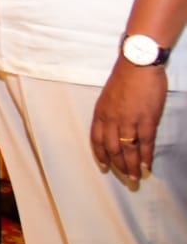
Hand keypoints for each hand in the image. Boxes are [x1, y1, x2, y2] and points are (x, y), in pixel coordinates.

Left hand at [91, 59, 166, 187]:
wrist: (137, 64)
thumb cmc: (125, 78)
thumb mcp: (108, 96)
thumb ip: (110, 113)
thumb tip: (114, 128)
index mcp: (101, 113)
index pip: (96, 140)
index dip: (100, 155)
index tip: (104, 167)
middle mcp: (112, 119)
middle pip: (112, 148)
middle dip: (118, 166)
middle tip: (126, 179)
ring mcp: (129, 120)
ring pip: (128, 149)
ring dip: (131, 166)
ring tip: (136, 179)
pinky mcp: (146, 119)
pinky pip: (145, 142)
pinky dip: (145, 156)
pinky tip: (147, 165)